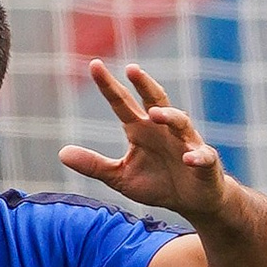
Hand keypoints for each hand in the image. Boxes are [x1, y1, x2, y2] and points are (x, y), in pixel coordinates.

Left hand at [61, 62, 228, 221]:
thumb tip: (61, 153)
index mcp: (141, 130)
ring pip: (180, 122)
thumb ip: (94, 164)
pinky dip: (197, 156)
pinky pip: (202, 156)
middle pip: (155, 100)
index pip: (122, 103)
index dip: (109, 86)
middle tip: (132, 69)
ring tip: (155, 113)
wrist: (193, 202)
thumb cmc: (158, 183)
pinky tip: (188, 158)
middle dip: (145, 84)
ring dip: (170, 115)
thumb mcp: (120, 177)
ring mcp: (186, 143)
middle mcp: (163, 130)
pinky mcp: (205, 162)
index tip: (94, 65)